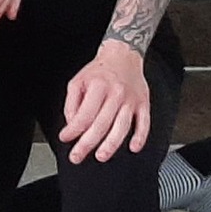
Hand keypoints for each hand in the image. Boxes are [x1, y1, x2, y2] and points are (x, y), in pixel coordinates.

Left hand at [57, 40, 150, 163]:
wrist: (123, 55)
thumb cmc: (100, 71)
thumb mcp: (78, 81)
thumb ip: (71, 104)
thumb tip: (71, 125)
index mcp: (98, 87)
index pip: (84, 114)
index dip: (73, 130)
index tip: (65, 138)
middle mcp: (116, 94)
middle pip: (101, 124)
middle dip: (87, 143)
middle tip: (77, 156)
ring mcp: (131, 100)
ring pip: (122, 126)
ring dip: (111, 144)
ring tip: (101, 156)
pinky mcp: (143, 104)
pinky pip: (144, 123)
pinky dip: (140, 137)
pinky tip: (133, 147)